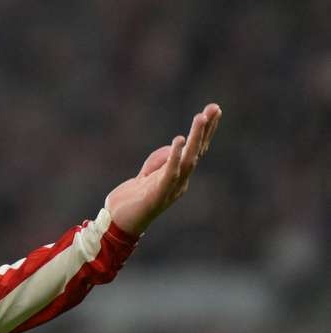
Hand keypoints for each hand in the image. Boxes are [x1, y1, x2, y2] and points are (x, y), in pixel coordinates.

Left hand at [105, 103, 221, 235]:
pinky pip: (170, 172)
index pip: (194, 150)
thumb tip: (175, 145)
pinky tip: (179, 140)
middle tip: (215, 108)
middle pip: (197, 152)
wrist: (118, 224)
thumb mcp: (145, 175)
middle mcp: (179, 181)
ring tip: (201, 117)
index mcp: (177, 176)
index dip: (204, 131)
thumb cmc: (132, 201)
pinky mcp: (158, 193)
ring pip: (188, 159)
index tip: (212, 111)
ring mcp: (171, 187)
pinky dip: (174, 156)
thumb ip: (159, 160)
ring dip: (195, 138)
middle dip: (206, 129)